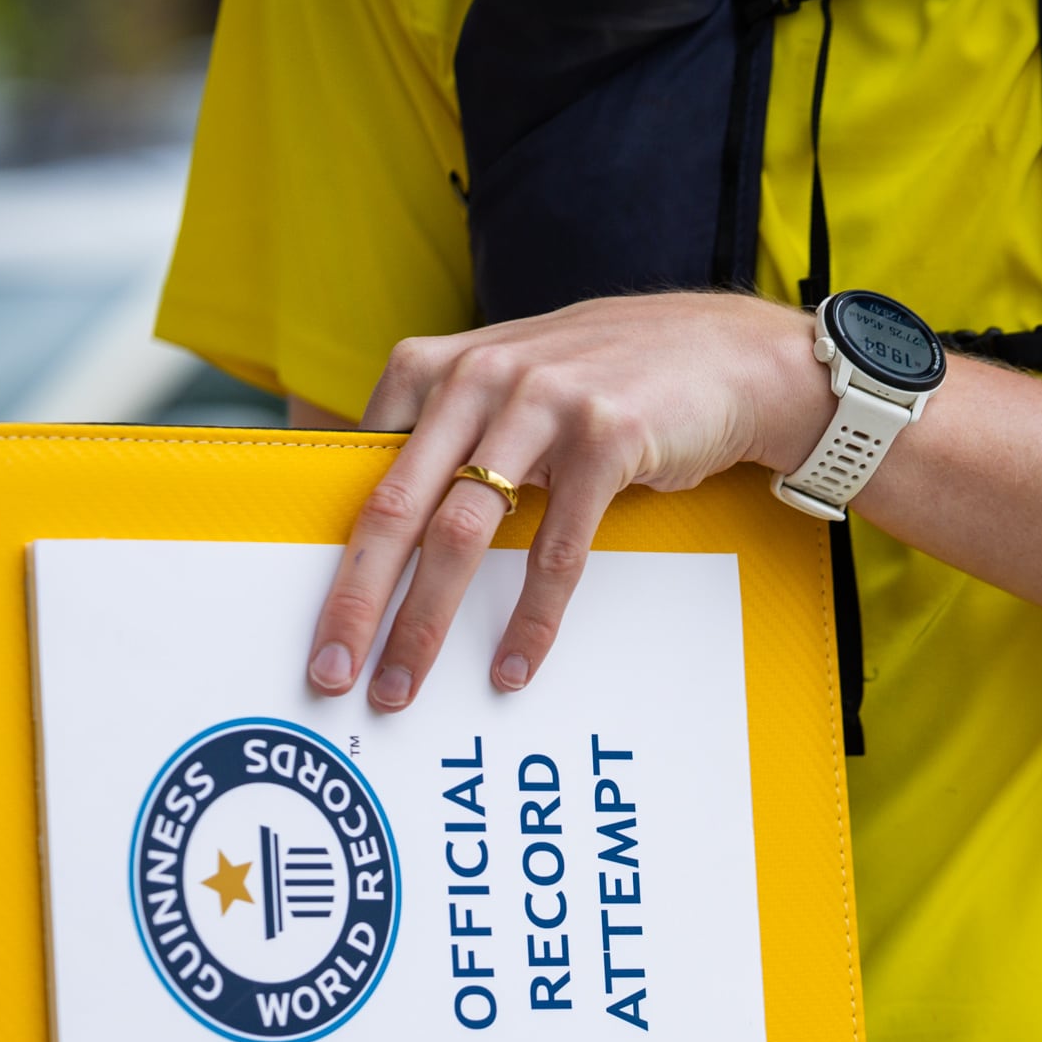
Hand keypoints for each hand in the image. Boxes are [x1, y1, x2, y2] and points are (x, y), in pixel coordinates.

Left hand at [306, 293, 829, 712]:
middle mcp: (481, 377)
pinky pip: (555, 550)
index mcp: (440, 367)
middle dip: (356, 601)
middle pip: (395, 507)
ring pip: (462, 534)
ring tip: (401, 686)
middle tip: (331, 671)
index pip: (361, 467)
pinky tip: (513, 667)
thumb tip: (373, 518)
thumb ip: (444, 427)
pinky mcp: (607, 439)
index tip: (315, 619)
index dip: (332, 548)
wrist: (727, 356)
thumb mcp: (510, 380)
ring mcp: (544, 405)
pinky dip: (530, 621)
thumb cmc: (604, 382)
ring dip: (425, 624)